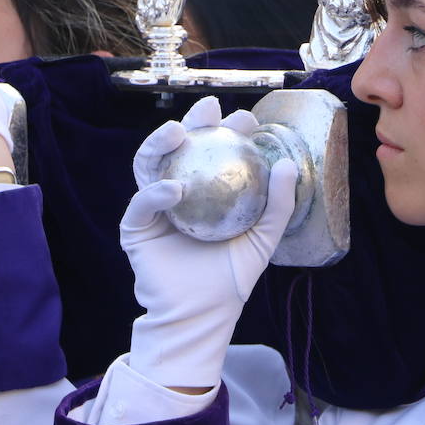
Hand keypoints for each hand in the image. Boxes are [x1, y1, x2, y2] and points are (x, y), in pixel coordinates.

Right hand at [121, 96, 297, 389]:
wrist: (202, 316)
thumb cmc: (231, 278)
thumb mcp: (263, 238)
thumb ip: (277, 204)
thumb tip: (288, 164)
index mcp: (205, 189)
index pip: (214, 151)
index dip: (228, 130)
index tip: (247, 120)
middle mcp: (176, 190)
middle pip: (180, 147)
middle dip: (193, 121)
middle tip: (210, 109)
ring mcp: (153, 207)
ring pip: (150, 164)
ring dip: (160, 142)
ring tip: (179, 131)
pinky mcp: (135, 228)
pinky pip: (142, 204)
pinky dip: (156, 192)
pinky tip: (175, 188)